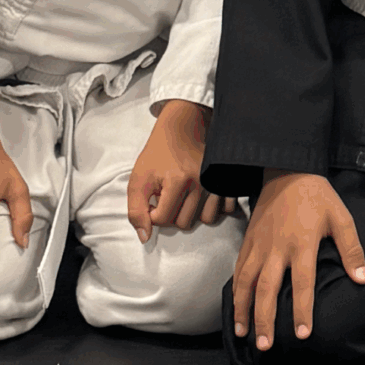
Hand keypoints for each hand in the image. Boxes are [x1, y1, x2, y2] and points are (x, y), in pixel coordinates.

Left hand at [128, 98, 228, 240]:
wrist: (181, 128)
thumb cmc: (158, 153)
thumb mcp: (138, 178)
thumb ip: (136, 210)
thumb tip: (144, 237)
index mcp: (178, 180)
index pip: (162, 219)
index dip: (152, 212)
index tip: (153, 198)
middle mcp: (201, 182)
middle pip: (184, 223)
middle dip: (173, 214)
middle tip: (168, 195)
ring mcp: (217, 181)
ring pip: (205, 219)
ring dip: (193, 213)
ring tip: (185, 197)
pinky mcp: (227, 180)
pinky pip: (224, 209)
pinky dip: (213, 207)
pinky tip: (202, 197)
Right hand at [231, 171, 364, 350]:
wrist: (287, 169)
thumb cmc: (317, 196)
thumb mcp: (340, 217)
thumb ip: (351, 249)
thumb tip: (362, 279)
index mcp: (302, 244)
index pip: (302, 283)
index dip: (302, 310)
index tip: (302, 334)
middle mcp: (277, 248)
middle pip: (267, 289)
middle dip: (265, 319)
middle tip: (265, 346)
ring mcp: (259, 244)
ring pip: (246, 282)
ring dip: (243, 309)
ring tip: (243, 333)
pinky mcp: (249, 240)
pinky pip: (238, 268)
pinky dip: (235, 289)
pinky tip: (236, 305)